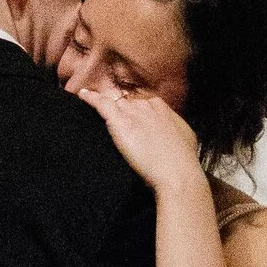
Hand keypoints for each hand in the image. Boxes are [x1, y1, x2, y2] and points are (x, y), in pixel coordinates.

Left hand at [81, 80, 203, 197]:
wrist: (177, 172)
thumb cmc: (183, 160)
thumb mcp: (184, 137)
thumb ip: (173, 129)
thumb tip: (170, 132)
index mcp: (162, 108)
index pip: (144, 104)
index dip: (137, 113)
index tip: (132, 121)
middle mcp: (147, 106)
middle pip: (128, 104)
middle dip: (122, 112)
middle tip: (117, 123)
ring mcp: (133, 112)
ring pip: (114, 103)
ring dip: (105, 105)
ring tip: (92, 103)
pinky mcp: (120, 121)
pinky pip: (101, 104)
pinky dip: (91, 98)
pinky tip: (82, 95)